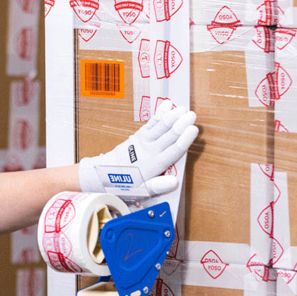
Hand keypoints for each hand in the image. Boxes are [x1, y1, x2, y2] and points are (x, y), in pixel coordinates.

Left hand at [78, 105, 198, 194]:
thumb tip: (175, 182)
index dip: (183, 140)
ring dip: (172, 117)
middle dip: (181, 125)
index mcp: (153, 165)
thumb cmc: (125, 184)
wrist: (103, 173)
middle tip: (192, 115)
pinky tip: (168, 104)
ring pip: (160, 127)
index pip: (172, 151)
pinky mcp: (139, 135)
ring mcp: (143, 141)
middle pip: (168, 136)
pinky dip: (159, 113)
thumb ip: (157, 185)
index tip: (193, 130)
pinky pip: (151, 123)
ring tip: (183, 108)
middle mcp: (149, 151)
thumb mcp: (141, 191)